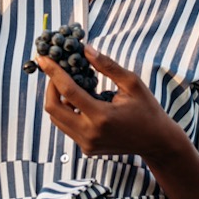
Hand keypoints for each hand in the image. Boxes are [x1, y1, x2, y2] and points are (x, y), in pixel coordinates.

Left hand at [38, 44, 178, 157]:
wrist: (156, 142)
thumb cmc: (147, 110)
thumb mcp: (132, 83)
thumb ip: (107, 66)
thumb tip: (85, 50)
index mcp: (102, 116)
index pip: (68, 91)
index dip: (53, 72)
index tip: (43, 59)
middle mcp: (90, 133)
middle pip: (53, 109)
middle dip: (50, 87)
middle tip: (56, 72)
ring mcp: (86, 144)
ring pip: (57, 119)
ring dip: (58, 100)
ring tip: (69, 85)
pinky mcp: (86, 149)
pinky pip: (67, 127)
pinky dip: (67, 112)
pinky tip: (79, 102)